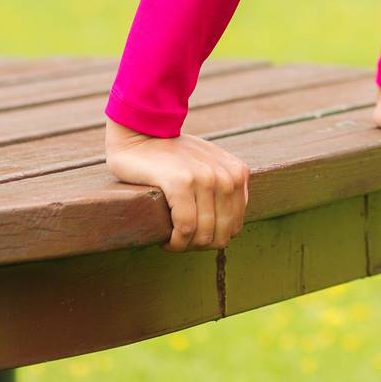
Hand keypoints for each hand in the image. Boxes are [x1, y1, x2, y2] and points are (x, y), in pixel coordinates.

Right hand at [105, 117, 250, 253]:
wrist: (142, 135)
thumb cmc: (174, 158)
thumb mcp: (210, 166)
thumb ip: (226, 189)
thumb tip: (232, 230)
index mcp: (238, 173)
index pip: (235, 227)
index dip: (213, 239)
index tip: (193, 237)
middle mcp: (226, 176)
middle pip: (221, 235)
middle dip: (199, 246)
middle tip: (180, 242)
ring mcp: (204, 178)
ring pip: (203, 235)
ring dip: (185, 246)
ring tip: (171, 240)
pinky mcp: (181, 182)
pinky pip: (185, 228)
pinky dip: (175, 242)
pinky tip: (164, 239)